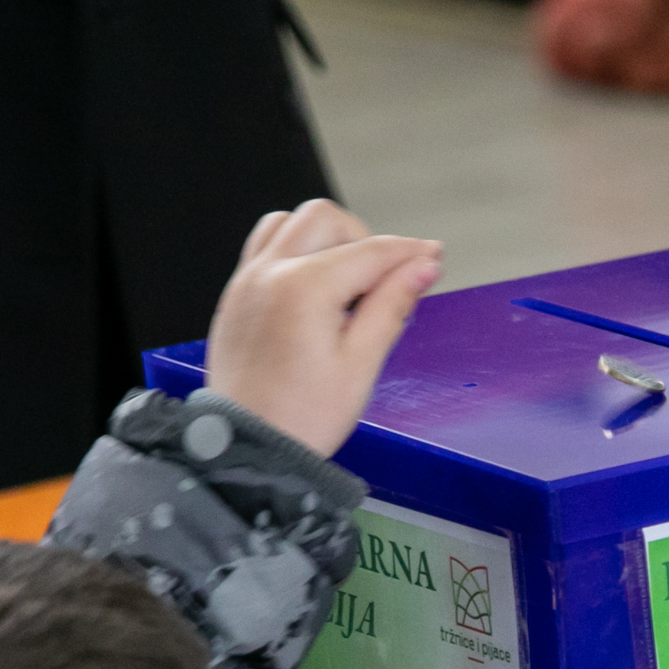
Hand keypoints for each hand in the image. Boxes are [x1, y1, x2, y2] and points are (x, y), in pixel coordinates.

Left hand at [203, 200, 443, 455]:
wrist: (247, 449)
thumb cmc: (300, 419)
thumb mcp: (360, 365)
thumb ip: (391, 306)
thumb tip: (421, 268)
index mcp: (304, 289)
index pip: (370, 252)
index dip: (409, 253)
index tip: (432, 256)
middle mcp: (269, 273)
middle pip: (326, 219)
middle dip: (363, 239)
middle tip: (385, 278)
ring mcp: (247, 281)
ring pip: (290, 223)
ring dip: (325, 237)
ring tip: (346, 280)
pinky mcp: (235, 295)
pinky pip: (265, 246)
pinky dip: (295, 249)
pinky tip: (313, 285)